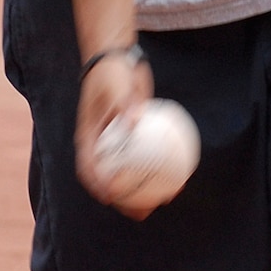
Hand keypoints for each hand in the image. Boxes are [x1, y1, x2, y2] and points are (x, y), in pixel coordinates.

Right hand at [75, 49, 153, 203]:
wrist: (119, 59)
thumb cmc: (111, 73)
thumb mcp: (115, 87)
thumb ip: (123, 106)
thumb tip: (134, 124)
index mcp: (88, 138)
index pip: (89, 168)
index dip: (99, 187)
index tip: (112, 198)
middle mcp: (102, 145)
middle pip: (112, 180)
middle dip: (126, 201)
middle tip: (143, 210)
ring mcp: (119, 143)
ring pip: (132, 173)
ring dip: (146, 190)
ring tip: (165, 200)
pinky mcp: (135, 137)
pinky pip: (149, 156)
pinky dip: (161, 166)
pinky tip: (181, 174)